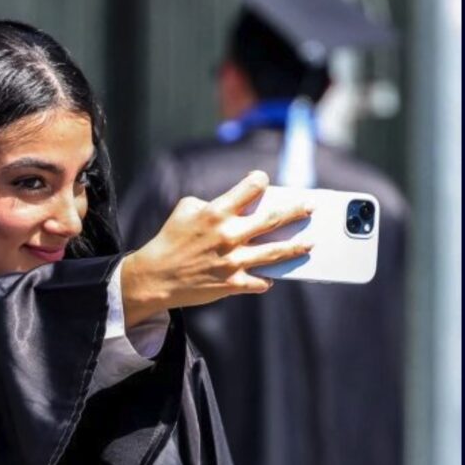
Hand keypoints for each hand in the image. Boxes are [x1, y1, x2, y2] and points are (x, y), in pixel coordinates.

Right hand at [120, 170, 311, 326]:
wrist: (155, 277)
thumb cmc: (169, 239)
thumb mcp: (185, 210)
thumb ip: (212, 203)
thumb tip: (235, 205)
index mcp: (216, 211)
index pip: (251, 187)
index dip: (259, 181)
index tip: (263, 182)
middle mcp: (229, 235)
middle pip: (273, 218)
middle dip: (296, 211)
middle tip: (310, 207)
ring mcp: (233, 260)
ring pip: (276, 252)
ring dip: (296, 247)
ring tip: (310, 244)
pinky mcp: (233, 283)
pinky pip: (260, 281)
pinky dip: (266, 279)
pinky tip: (270, 277)